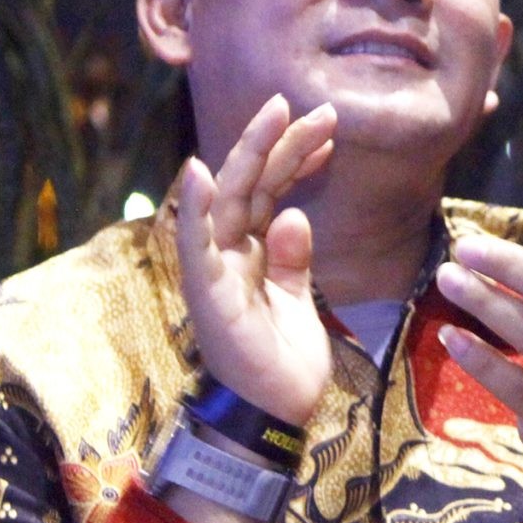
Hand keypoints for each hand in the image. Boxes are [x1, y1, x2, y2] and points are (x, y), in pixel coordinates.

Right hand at [174, 93, 337, 427]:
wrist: (275, 414)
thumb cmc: (282, 361)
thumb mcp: (298, 299)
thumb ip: (292, 259)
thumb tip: (296, 216)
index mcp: (249, 253)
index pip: (270, 192)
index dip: (294, 158)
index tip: (325, 130)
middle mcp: (227, 254)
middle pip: (251, 185)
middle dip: (279, 143)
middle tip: (312, 107)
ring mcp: (215, 271)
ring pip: (230, 200)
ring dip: (251, 155)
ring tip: (276, 114)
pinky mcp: (209, 293)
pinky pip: (198, 245)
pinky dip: (197, 209)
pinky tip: (201, 173)